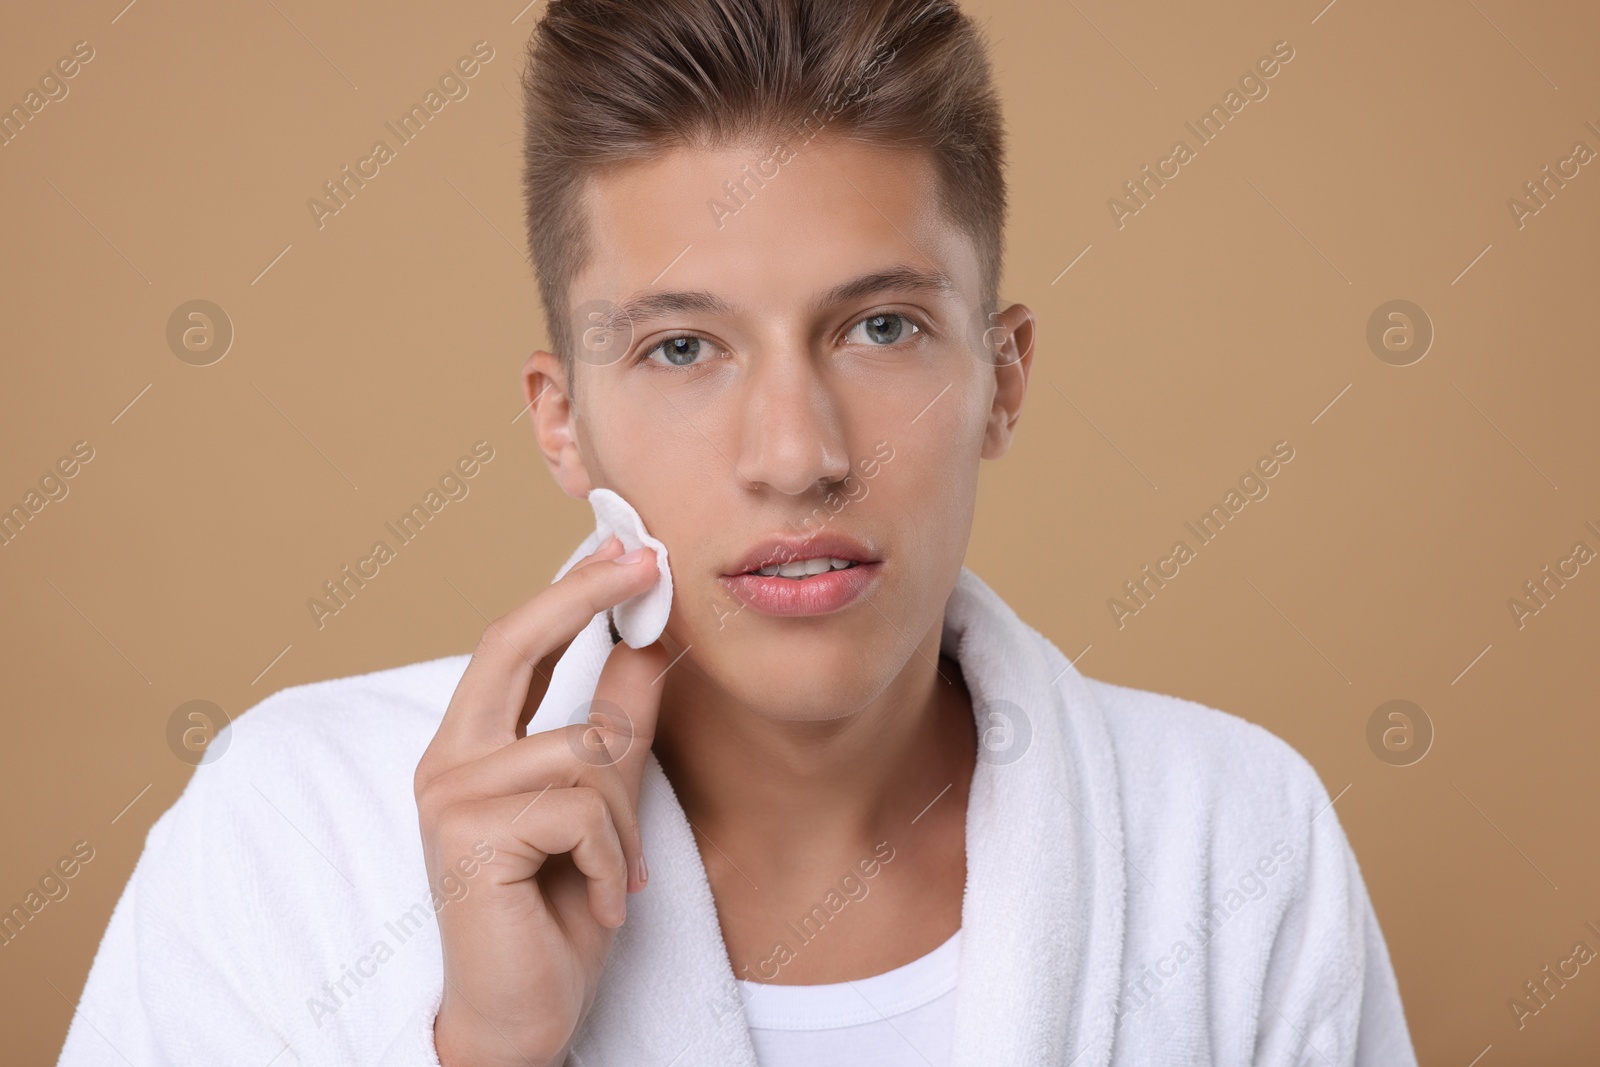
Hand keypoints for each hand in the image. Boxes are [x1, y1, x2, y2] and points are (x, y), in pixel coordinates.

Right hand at [415, 535, 668, 1066]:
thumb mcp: (601, 804)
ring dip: (622, 818)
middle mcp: (447, 761)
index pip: (513, 644)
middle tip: (643, 558)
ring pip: (585, 749)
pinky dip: (613, 860)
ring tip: (611, 872)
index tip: (624, 546)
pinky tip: (598, 902)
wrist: (525, 1016)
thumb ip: (616, 724)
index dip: (569, 590)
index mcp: (471, 746)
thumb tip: (648, 643)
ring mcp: (450, 796)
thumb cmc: (556, 913)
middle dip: (582, 594)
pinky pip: (584, 810)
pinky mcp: (470, 837)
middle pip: (510, 643)